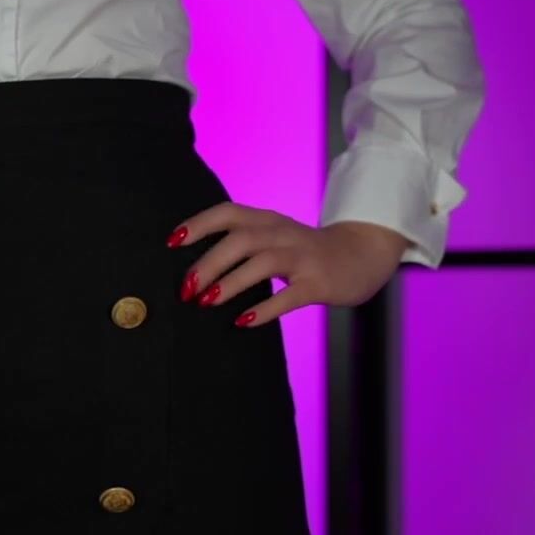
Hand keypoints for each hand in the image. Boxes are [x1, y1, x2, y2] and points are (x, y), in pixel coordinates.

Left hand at [165, 202, 410, 326]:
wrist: (362, 254)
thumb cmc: (306, 251)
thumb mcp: (274, 237)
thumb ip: (242, 244)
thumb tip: (194, 270)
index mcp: (267, 221)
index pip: (228, 213)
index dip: (198, 224)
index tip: (171, 243)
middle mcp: (282, 234)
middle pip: (241, 239)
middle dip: (209, 263)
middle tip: (186, 288)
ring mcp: (302, 258)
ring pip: (263, 262)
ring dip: (231, 282)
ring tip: (206, 302)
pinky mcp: (318, 283)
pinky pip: (289, 296)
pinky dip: (264, 309)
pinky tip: (243, 321)